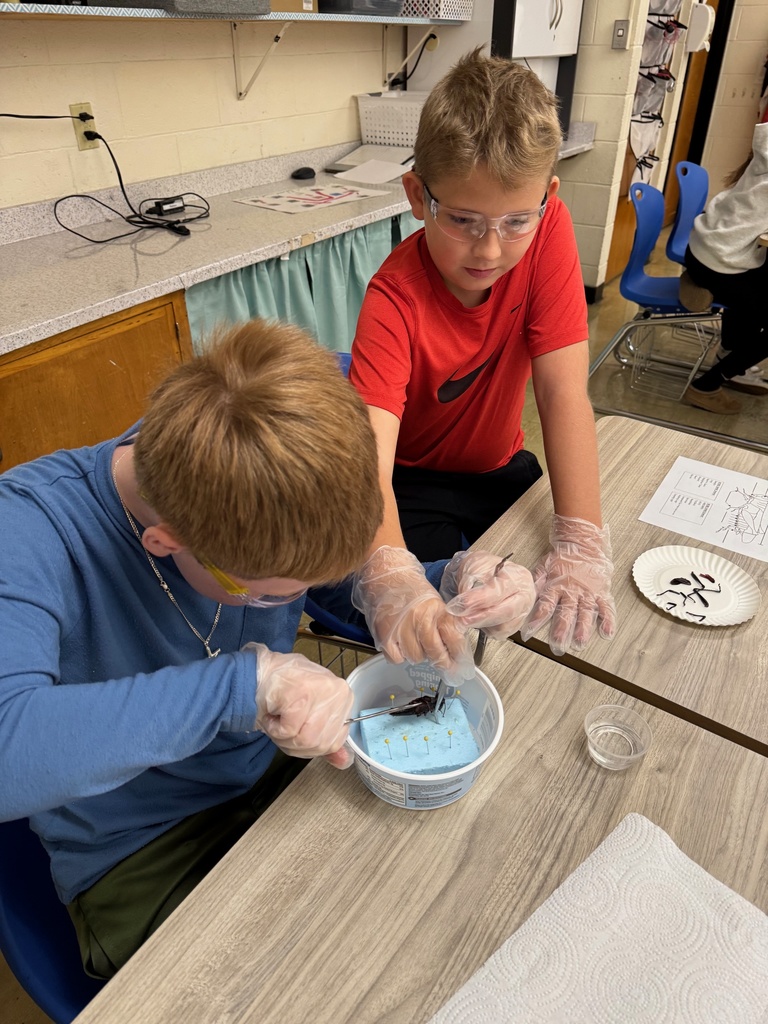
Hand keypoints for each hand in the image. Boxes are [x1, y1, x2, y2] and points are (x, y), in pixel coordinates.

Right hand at [244, 643, 353, 768]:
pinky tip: (273, 712)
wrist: (257, 673)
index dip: (309, 744)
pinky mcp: (302, 693)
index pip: (334, 742)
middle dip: (295, 742)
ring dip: (283, 737)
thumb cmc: (283, 690)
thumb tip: (344, 762)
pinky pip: (288, 732)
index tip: (297, 726)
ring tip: (279, 717)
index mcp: (344, 698)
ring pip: (305, 740)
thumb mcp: (312, 712)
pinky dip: (274, 729)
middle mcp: (339, 692)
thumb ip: (328, 737)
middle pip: (319, 744)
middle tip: (284, 722)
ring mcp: (322, 691)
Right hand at [351, 546, 474, 684]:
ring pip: (416, 658)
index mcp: (436, 609)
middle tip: (444, 665)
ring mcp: (401, 627)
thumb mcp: (434, 601)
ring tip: (415, 641)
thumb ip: (445, 622)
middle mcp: (419, 619)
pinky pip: (396, 659)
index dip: (459, 654)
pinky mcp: (384, 634)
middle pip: (435, 653)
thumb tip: (454, 649)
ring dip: (417, 654)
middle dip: (442, 662)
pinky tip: (400, 644)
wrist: (385, 574)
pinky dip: (399, 655)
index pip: (453, 638)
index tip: (461, 664)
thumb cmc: (410, 589)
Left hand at [439, 550, 535, 640]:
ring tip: (467, 617)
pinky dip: (488, 630)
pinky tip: (478, 620)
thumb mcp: (473, 567)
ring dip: (482, 624)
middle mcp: (524, 595)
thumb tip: (464, 605)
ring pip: (504, 626)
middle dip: (482, 617)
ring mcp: (522, 611)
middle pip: (507, 611)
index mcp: (517, 576)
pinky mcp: (515, 624)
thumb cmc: (482, 569)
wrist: (484, 575)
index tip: (464, 603)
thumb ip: (470, 584)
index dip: (481, 599)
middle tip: (463, 619)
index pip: (500, 590)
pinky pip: (501, 633)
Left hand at [519, 515, 616, 656]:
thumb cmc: (563, 556)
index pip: (545, 606)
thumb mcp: (544, 567)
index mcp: (556, 586)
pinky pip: (606, 607)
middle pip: (565, 613)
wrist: (584, 543)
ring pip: (585, 613)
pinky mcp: (601, 592)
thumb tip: (525, 594)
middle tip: (558, 645)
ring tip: (580, 642)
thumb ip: (536, 582)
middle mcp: (572, 591)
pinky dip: (608, 620)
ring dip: (583, 628)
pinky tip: (606, 632)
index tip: (529, 634)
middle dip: (561, 630)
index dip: (537, 620)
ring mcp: (588, 592)